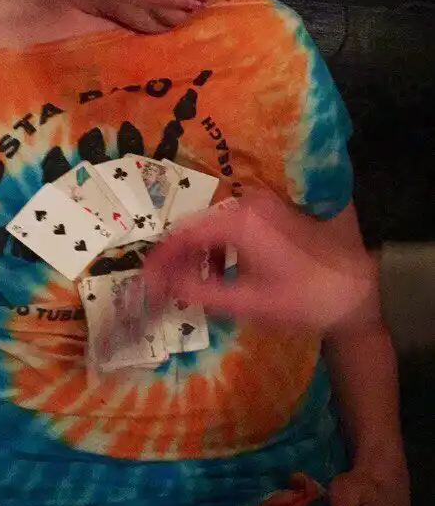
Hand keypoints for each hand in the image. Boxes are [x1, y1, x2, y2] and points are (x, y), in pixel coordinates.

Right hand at [145, 188, 375, 330]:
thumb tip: (161, 285)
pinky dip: (223, 246)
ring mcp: (266, 204)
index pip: (184, 233)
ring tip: (195, 282)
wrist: (361, 290)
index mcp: (240, 219)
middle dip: (180, 255)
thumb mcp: (247, 302)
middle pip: (199, 225)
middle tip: (165, 284)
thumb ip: (200, 291)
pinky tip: (224, 270)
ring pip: (218, 224)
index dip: (161, 257)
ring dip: (203, 252)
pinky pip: (237, 223)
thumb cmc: (306, 299)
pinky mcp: (278, 211)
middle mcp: (250, 202)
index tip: (144, 279)